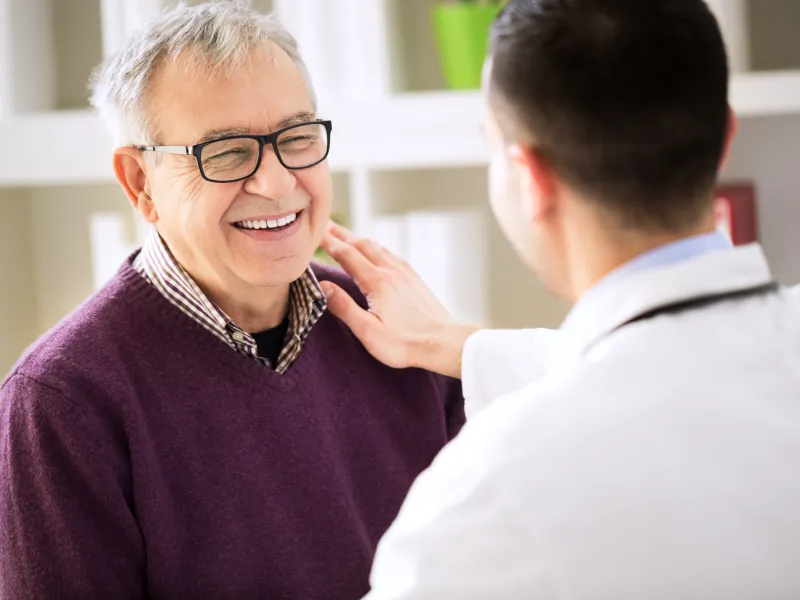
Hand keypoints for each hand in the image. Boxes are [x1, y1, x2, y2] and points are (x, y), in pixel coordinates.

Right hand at [319, 222, 480, 378]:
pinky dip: (377, 247)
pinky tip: (377, 251)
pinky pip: (391, 255)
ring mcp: (405, 273)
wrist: (443, 342)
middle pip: (362, 244)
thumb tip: (323, 287)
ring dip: (359, 238)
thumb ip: (344, 307)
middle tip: (325, 225)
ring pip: (378, 247)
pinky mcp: (415, 279)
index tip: (315, 232)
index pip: (347, 255)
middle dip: (341, 234)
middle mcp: (391, 271)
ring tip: (346, 235)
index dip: (329, 242)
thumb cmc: (405, 343)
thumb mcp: (368, 331)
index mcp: (377, 282)